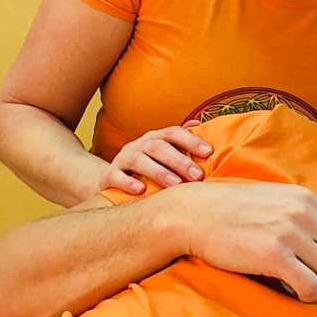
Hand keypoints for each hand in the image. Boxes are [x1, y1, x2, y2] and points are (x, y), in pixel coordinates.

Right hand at [98, 121, 212, 193]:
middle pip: (158, 147)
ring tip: (176, 185)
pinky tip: (141, 191)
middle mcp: (139, 145)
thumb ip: (183, 143)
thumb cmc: (149, 168)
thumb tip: (203, 125)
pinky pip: (116, 177)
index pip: (174, 133)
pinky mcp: (107, 177)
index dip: (191, 141)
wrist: (112, 181)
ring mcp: (122, 159)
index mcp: (155, 137)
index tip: (209, 152)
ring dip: (158, 172)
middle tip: (197, 176)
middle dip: (179, 160)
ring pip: (139, 160)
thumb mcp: (165, 154)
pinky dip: (127, 183)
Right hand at [169, 180, 316, 302]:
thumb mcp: (281, 199)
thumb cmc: (238, 209)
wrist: (199, 213)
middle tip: (305, 273)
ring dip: (316, 283)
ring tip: (295, 280)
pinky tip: (290, 289)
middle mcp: (303, 212)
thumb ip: (315, 209)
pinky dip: (304, 294)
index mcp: (307, 198)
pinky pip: (310, 286)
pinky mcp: (273, 255)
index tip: (314, 259)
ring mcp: (289, 232)